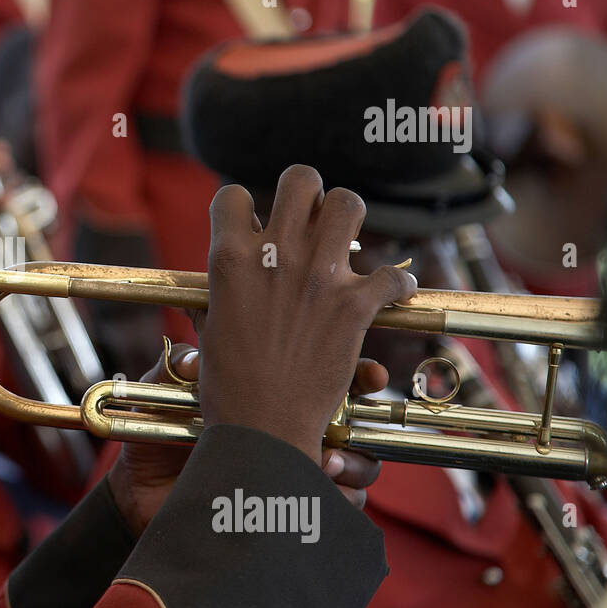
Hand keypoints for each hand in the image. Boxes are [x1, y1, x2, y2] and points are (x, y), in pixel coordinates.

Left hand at [107, 346, 387, 534]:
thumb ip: (178, 369)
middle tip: (351, 417)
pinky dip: (338, 500)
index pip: (331, 373)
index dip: (359, 372)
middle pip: (360, 418)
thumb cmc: (157, 434)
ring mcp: (298, 467)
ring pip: (359, 464)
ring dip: (354, 464)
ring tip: (324, 462)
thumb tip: (193, 359)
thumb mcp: (163, 392)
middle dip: (369, 417)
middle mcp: (295, 427)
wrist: (143, 493)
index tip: (369, 374)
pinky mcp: (294, 505)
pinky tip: (314, 490)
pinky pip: (339, 506)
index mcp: (275, 391)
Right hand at [196, 164, 417, 462]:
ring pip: (348, 203)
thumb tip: (221, 279)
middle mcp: (274, 255)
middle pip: (300, 180)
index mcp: (229, 259)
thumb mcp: (210, 328)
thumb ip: (218, 292)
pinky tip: (389, 292)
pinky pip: (392, 274)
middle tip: (308, 216)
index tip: (254, 222)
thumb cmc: (228, 385)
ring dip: (348, 217)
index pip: (233, 196)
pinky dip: (396, 284)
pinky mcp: (355, 304)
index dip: (243, 206)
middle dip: (306, 192)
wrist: (262, 427)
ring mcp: (317, 276)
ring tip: (344, 238)